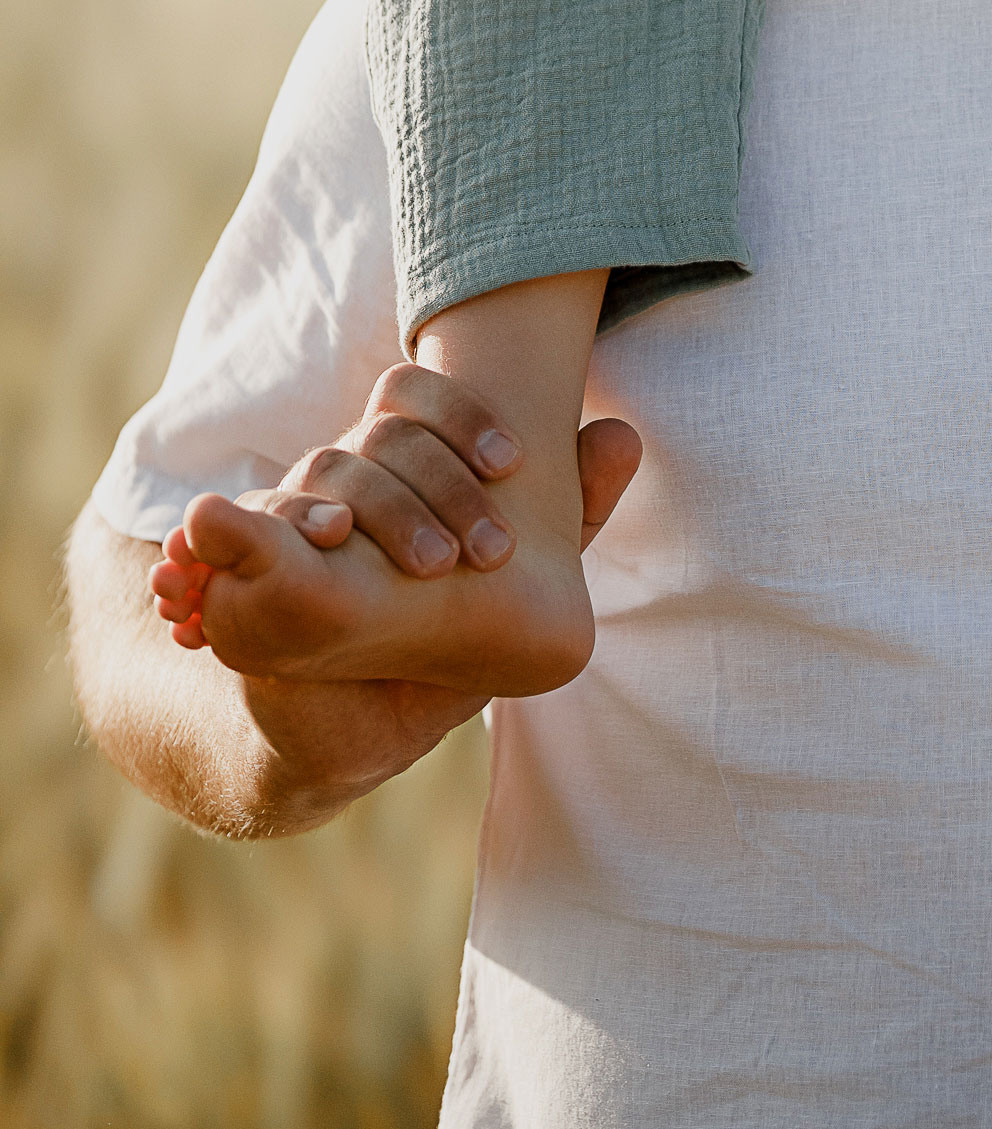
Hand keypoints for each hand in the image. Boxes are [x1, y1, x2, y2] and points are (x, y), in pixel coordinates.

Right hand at [149, 364, 643, 644]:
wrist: (346, 732)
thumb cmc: (435, 643)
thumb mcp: (509, 588)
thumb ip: (572, 516)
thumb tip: (623, 432)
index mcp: (406, 468)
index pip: (418, 396)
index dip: (463, 414)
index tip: (512, 462)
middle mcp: (346, 482)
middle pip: (379, 443)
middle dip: (430, 491)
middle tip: (469, 559)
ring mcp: (291, 523)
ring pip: (315, 478)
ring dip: (349, 509)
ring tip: (377, 553)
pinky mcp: (239, 581)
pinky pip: (232, 538)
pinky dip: (233, 533)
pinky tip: (282, 542)